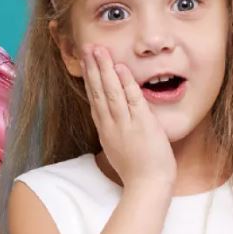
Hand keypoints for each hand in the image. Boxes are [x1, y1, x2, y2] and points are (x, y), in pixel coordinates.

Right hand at [80, 44, 175, 191]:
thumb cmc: (137, 171)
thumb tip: (114, 120)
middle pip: (98, 91)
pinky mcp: (141, 124)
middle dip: (92, 67)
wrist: (147, 186)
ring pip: (110, 92)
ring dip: (104, 69)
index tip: (85, 62)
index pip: (94, 99)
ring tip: (98, 50)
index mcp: (106, 130)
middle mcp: (111, 125)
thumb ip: (116, 131)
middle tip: (86, 47)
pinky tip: (120, 68)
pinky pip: (132, 100)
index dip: (89, 79)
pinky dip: (125, 83)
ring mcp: (125, 124)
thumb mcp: (120, 148)